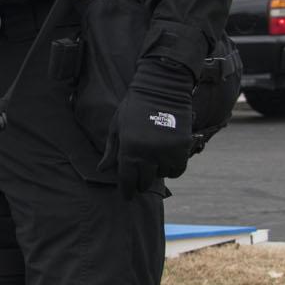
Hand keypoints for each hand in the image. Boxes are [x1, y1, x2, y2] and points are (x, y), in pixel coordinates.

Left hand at [108, 49, 236, 193]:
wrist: (161, 87)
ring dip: (156, 173)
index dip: (126, 191)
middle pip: (144, 181)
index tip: (126, 196)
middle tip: (138, 180)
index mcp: (129, 148)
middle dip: (140, 183)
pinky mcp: (182, 147)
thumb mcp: (116, 126)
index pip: (127, 180)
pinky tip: (165, 162)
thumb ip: (110, 150)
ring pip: (161, 175)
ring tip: (152, 163)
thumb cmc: (134, 106)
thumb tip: (101, 170)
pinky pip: (177, 170)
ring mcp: (166, 151)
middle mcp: (148, 153)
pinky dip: (171, 169)